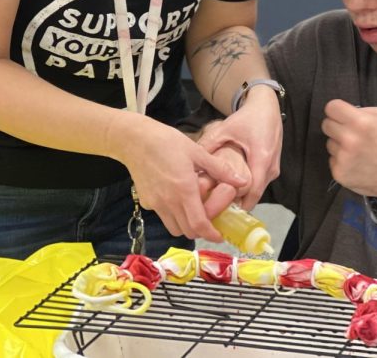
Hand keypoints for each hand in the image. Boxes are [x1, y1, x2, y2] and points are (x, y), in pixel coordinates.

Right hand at [123, 119, 248, 241]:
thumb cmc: (167, 142)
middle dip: (200, 231)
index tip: (219, 236)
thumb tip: (242, 181)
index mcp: (184, 190)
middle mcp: (169, 202)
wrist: (134, 140)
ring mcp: (155, 204)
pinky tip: (176, 198)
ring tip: (193, 211)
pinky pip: (162, 216)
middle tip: (209, 221)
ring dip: (185, 225)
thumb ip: (220, 169)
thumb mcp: (197, 152)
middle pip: (187, 231)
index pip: (199, 225)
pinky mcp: (146, 202)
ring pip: (173, 227)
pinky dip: (172, 215)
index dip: (211, 235)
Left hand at [198, 85, 281, 210]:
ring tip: (222, 196)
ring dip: (243, 194)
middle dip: (237, 201)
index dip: (238, 204)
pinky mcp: (272, 167)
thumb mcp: (226, 128)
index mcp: (261, 159)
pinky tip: (232, 183)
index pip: (253, 192)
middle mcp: (270, 168)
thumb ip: (209, 144)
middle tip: (217, 206)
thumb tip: (191, 160)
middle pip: (255, 194)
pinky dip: (248, 186)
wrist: (267, 107)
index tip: (222, 211)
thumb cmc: (248, 117)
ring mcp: (274, 169)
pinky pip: (260, 182)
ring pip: (258, 190)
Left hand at [322, 99, 376, 199]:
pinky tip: (357, 164)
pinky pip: (333, 160)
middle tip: (351, 135)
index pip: (331, 107)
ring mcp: (343, 158)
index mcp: (361, 121)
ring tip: (359, 152)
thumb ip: (360, 111)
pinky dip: (342, 161)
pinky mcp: (339, 173)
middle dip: (337, 127)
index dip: (336, 111)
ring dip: (340, 146)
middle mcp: (349, 139)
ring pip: (329, 143)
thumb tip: (342, 112)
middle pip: (326, 124)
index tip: (341, 116)